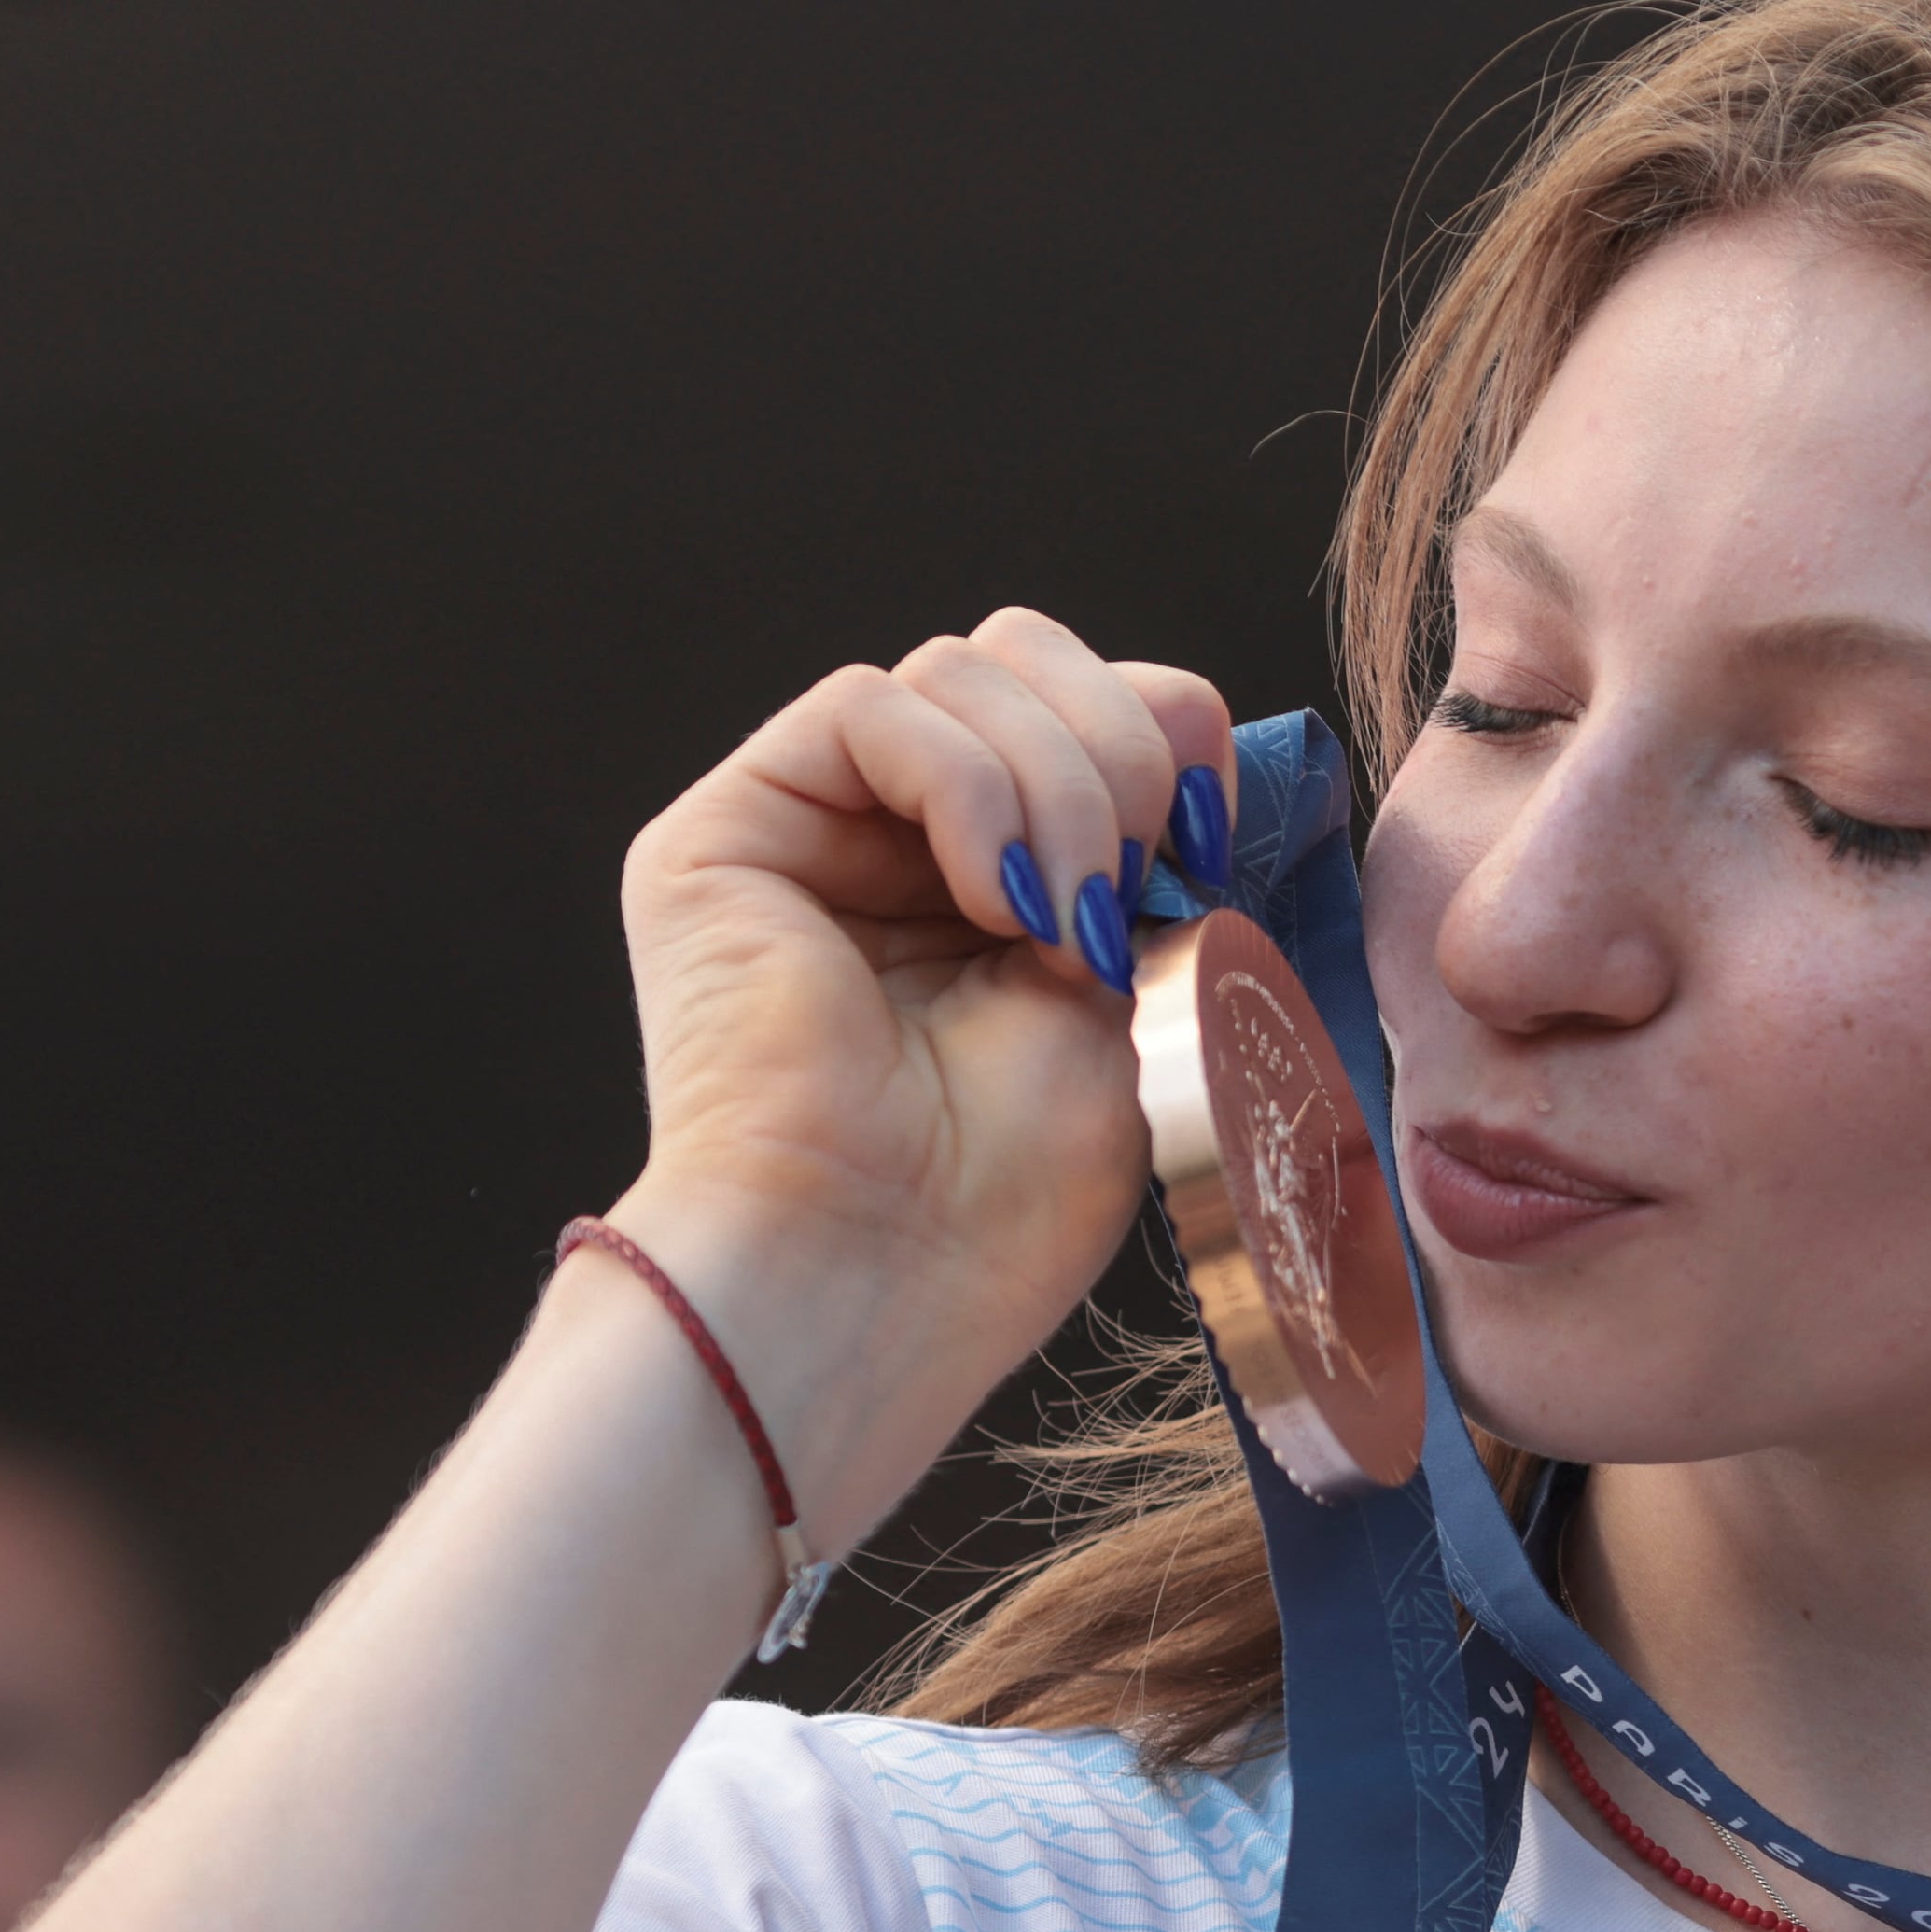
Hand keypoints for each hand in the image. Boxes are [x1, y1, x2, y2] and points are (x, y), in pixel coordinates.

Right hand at [604, 610, 1228, 1533]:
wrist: (887, 1275)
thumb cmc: (1006, 1193)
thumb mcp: (1137, 988)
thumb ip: (1151, 853)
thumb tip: (1188, 738)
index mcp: (989, 880)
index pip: (1087, 703)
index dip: (1166, 734)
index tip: (1208, 845)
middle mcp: (890, 843)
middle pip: (1024, 655)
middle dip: (1116, 750)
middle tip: (1130, 891)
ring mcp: (804, 833)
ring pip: (961, 669)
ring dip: (1057, 787)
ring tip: (1059, 928)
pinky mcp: (721, 838)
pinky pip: (867, 706)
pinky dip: (964, 784)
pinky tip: (987, 899)